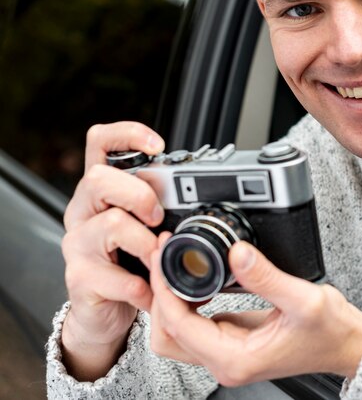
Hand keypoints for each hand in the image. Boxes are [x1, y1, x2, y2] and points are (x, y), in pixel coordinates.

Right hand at [60, 122, 165, 380]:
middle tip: (158, 216)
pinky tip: (149, 290)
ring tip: (157, 259)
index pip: (101, 143)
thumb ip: (160, 203)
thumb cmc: (128, 259)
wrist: (103, 309)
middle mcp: (83, 209)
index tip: (158, 146)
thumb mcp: (144, 223)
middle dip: (140, 194)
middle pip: (99, 179)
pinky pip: (116, 276)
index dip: (127, 135)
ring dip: (147, 243)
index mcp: (101, 189)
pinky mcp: (79, 276)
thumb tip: (199, 193)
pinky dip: (143, 285)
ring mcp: (77, 243)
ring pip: (112, 224)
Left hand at [149, 236, 361, 385]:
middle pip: (165, 336)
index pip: (177, 325)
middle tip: (162, 258)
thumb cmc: (329, 331)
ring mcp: (227, 353)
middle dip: (157, 295)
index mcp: (235, 358)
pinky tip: (194, 278)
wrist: (345, 343)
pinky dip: (185, 301)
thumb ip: (265, 276)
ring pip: (176, 332)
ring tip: (173, 263)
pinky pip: (194, 324)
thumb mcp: (302, 299)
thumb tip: (236, 252)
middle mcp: (225, 361)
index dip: (164, 287)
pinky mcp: (232, 341)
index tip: (164, 256)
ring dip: (169, 299)